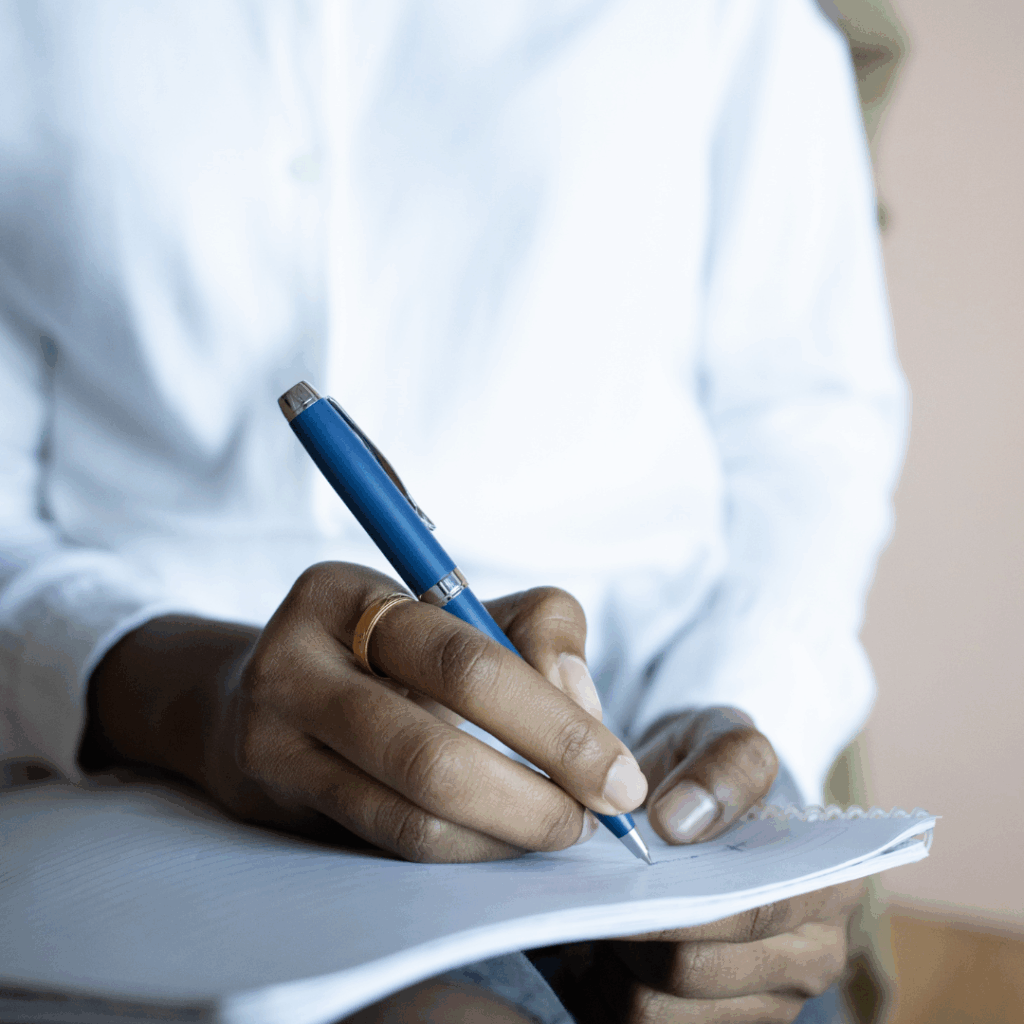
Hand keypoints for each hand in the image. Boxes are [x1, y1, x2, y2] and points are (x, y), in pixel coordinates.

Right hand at [83, 562, 647, 861]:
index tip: (620, 776)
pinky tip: (501, 839)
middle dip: (535, 798)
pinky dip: (463, 849)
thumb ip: (541, 635)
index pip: (467, 664)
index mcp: (347, 594)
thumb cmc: (390, 648)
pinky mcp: (274, 800)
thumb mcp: (463, 609)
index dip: (555, 727)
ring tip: (556, 828)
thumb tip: (586, 713)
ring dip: (503, 836)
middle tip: (594, 820)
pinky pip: (387, 842)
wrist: (262, 692)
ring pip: (410, 815)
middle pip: (432, 753)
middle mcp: (295, 663)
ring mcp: (272, 739)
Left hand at [551, 708, 855, 1021]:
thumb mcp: (721, 733)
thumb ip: (722, 763)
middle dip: (629, 936)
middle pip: (694, 975)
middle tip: (588, 894)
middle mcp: (811, 959)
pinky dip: (598, 996)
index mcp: (827, 888)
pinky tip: (591, 952)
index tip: (622, 880)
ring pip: (656, 1015)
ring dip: (607, 970)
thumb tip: (680, 822)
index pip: (749, 917)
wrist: (688, 799)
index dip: (677, 906)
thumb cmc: (707, 766)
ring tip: (589, 919)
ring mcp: (765, 1006)